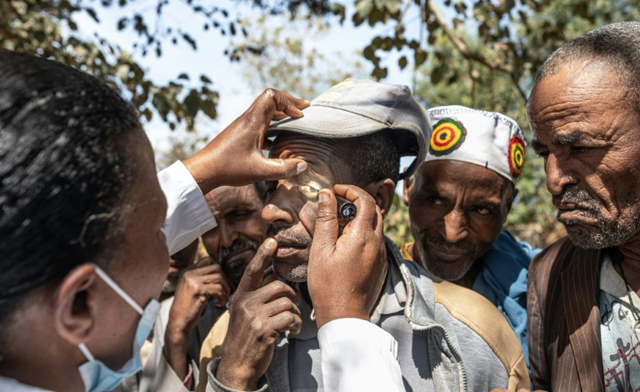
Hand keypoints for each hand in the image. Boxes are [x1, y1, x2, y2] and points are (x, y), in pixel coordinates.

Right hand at [164, 257, 230, 379]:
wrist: (177, 323)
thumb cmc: (187, 308)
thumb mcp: (192, 288)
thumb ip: (201, 278)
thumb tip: (221, 272)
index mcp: (187, 271)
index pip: (208, 259)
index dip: (219, 269)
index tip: (222, 282)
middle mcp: (188, 273)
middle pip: (216, 267)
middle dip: (225, 279)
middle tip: (226, 290)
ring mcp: (192, 281)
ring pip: (219, 277)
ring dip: (226, 289)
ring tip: (224, 298)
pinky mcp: (197, 290)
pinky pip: (218, 289)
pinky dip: (223, 296)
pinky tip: (220, 303)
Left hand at [183, 89, 309, 193]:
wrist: (204, 170)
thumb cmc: (228, 168)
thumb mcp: (259, 171)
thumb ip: (283, 169)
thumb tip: (303, 165)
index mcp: (252, 122)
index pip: (271, 96)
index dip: (288, 101)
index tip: (300, 115)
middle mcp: (248, 119)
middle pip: (270, 100)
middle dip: (289, 104)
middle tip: (304, 112)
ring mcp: (244, 126)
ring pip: (265, 112)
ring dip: (281, 115)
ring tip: (296, 122)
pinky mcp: (241, 135)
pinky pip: (260, 123)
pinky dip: (273, 126)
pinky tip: (280, 140)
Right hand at [216, 238, 301, 389]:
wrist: (237, 366)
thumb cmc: (246, 339)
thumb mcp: (245, 314)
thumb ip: (257, 298)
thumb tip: (277, 283)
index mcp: (240, 296)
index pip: (252, 271)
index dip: (262, 254)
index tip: (271, 240)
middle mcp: (245, 303)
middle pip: (279, 286)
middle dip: (291, 297)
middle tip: (293, 309)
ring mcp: (253, 316)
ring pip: (287, 303)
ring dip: (295, 314)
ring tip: (291, 324)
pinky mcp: (263, 329)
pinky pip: (290, 318)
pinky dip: (295, 325)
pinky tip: (291, 332)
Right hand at [308, 185, 386, 328]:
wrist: (344, 315)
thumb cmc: (328, 284)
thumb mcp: (321, 249)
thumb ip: (325, 219)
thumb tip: (326, 194)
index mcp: (362, 236)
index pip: (365, 200)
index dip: (351, 190)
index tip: (335, 191)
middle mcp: (377, 243)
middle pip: (374, 210)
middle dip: (357, 202)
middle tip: (337, 205)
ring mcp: (380, 255)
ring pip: (376, 225)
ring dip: (360, 218)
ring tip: (338, 226)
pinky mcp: (380, 265)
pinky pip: (375, 241)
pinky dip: (363, 233)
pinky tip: (345, 244)